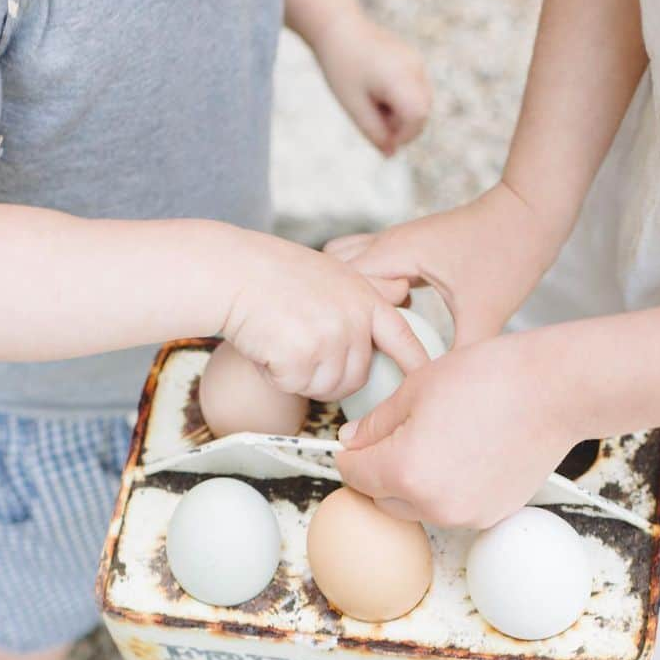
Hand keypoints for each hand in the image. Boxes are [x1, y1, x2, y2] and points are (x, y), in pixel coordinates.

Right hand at [222, 233, 426, 400]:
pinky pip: (295, 387)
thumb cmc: (275, 272)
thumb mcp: (332, 270)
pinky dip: (276, 376)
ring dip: (300, 377)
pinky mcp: (302, 356)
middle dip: (328, 374)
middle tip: (299, 346)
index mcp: (365, 298)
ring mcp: (329, 337)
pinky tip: (266, 346)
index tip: (427, 383)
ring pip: (325, 388)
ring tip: (282, 340)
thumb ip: (369, 287)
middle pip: (356, 377)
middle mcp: (354, 318)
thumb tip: (403, 290)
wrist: (232, 272)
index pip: (403, 339)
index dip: (417, 365)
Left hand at [314, 12, 431, 156]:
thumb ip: (374, 133)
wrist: (337, 26)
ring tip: (373, 101)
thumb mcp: (353, 107)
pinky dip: (401, 100)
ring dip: (400, 113)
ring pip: (421, 104)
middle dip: (401, 126)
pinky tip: (378, 90)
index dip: (403, 134)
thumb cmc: (341, 67)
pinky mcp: (415, 60)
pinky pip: (416, 92)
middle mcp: (414, 67)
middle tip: (371, 115)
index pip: (417, 117)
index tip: (381, 135)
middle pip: (422, 113)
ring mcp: (417, 62)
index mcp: (398, 77)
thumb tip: (392, 155)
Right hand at [325, 181, 563, 347]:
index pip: (344, 287)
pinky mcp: (409, 245)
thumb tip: (438, 390)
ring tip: (372, 326)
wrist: (529, 214)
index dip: (347, 320)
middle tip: (361, 341)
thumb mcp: (484, 313)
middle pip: (332, 272)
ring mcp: (397, 240)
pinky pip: (370, 264)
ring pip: (346, 263)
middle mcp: (389, 242)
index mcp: (397, 253)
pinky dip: (370, 287)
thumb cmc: (508, 253)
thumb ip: (458, 355)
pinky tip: (394, 313)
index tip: (361, 348)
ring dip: (351, 293)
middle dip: (340, 307)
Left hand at [335, 330, 578, 527]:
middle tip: (396, 435)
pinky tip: (464, 452)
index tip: (355, 441)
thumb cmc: (490, 379)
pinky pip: (453, 507)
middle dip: (380, 471)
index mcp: (404, 472)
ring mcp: (467, 515)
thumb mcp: (416, 388)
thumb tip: (353, 441)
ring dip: (414, 483)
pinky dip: (448, 488)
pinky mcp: (493, 514)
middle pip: (382, 498)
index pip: (354, 474)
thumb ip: (376, 423)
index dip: (350, 454)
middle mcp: (434, 505)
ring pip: (418, 507)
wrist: (554, 390)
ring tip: (436, 439)